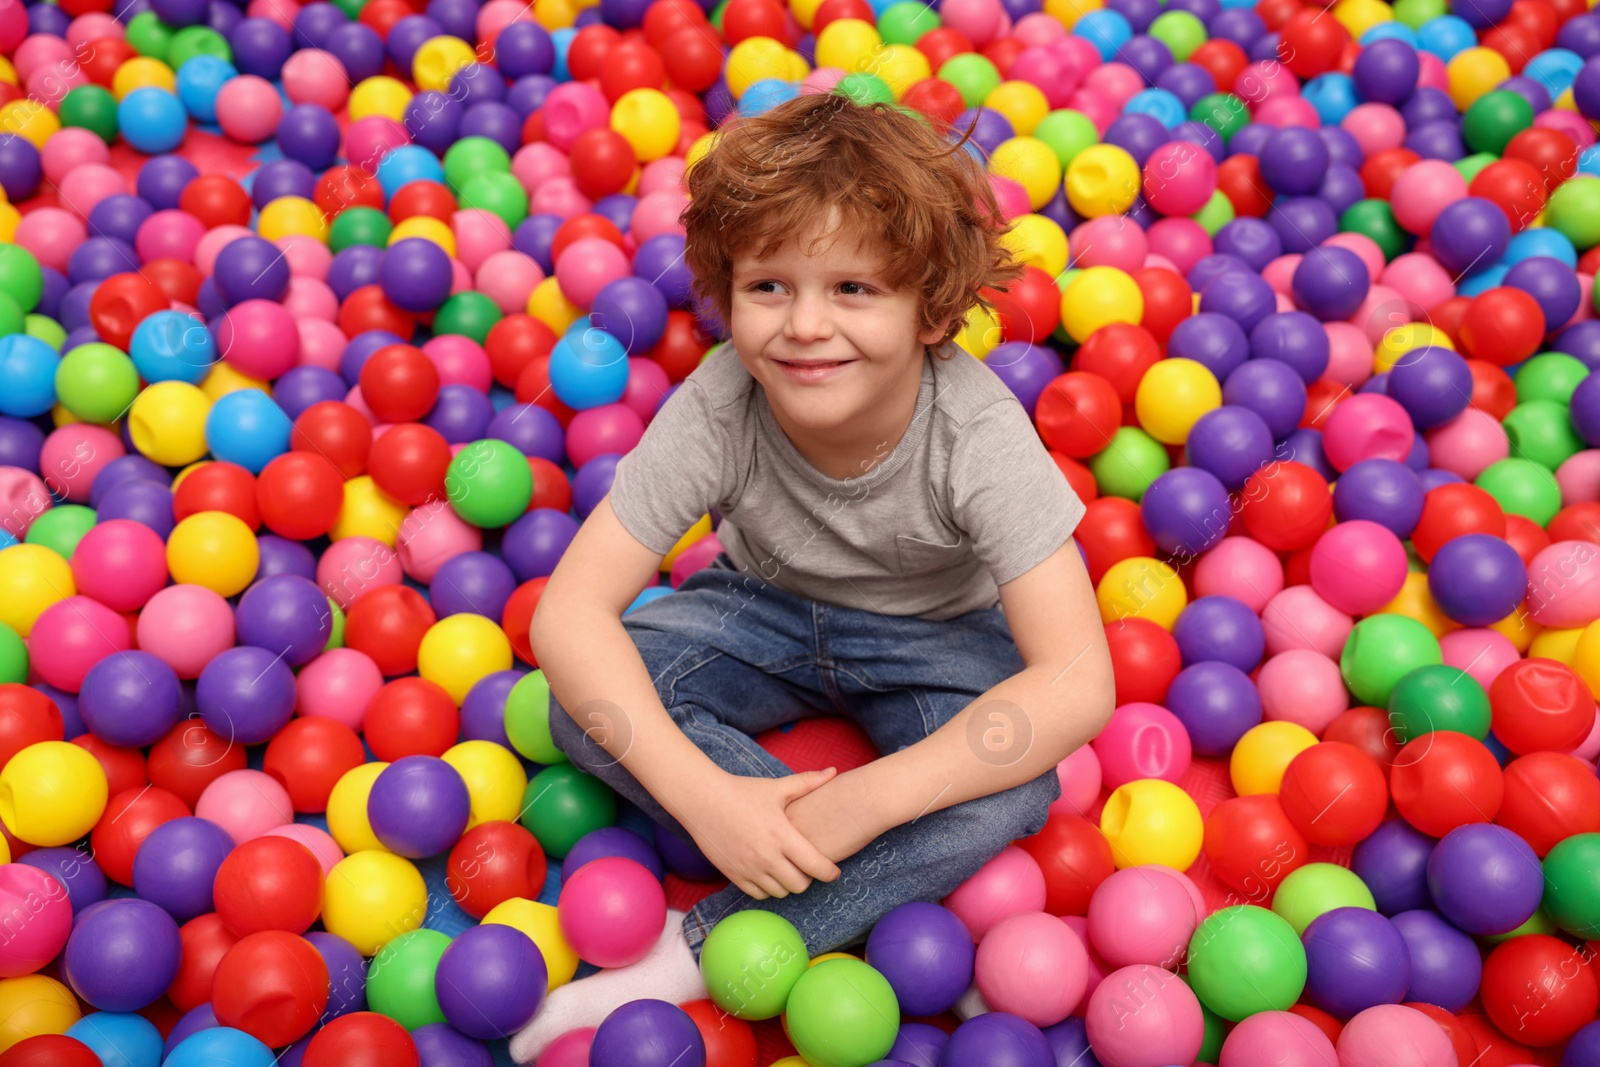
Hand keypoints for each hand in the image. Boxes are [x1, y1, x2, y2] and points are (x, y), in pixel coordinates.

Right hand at [670, 768, 843, 899]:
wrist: (702, 800)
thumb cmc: (742, 792)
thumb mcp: (776, 787)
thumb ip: (808, 782)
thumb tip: (834, 771)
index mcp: (781, 835)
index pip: (815, 865)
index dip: (829, 872)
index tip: (834, 871)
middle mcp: (767, 856)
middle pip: (800, 885)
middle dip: (808, 878)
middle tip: (807, 866)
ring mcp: (749, 868)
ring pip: (780, 893)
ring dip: (787, 884)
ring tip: (788, 868)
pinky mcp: (734, 875)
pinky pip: (759, 894)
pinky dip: (768, 888)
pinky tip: (769, 872)